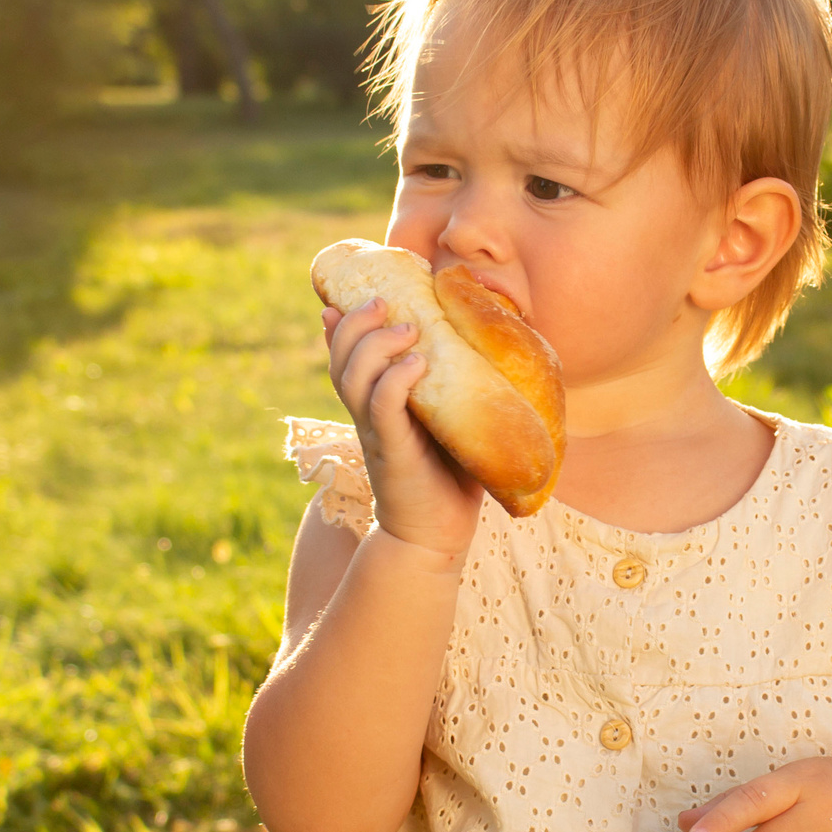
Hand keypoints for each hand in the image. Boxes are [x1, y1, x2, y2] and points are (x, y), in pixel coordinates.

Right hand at [322, 300, 480, 560]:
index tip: (349, 296)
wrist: (438, 535)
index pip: (345, 356)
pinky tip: (415, 363)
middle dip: (356, 323)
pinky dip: (394, 381)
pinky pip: (381, 409)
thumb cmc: (452, 475)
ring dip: (375, 344)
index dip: (341, 325)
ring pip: (353, 378)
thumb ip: (457, 384)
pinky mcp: (392, 452)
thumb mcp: (452, 419)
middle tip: (384, 300)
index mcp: (376, 403)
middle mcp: (368, 414)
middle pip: (341, 358)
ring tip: (407, 326)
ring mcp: (376, 433)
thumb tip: (490, 341)